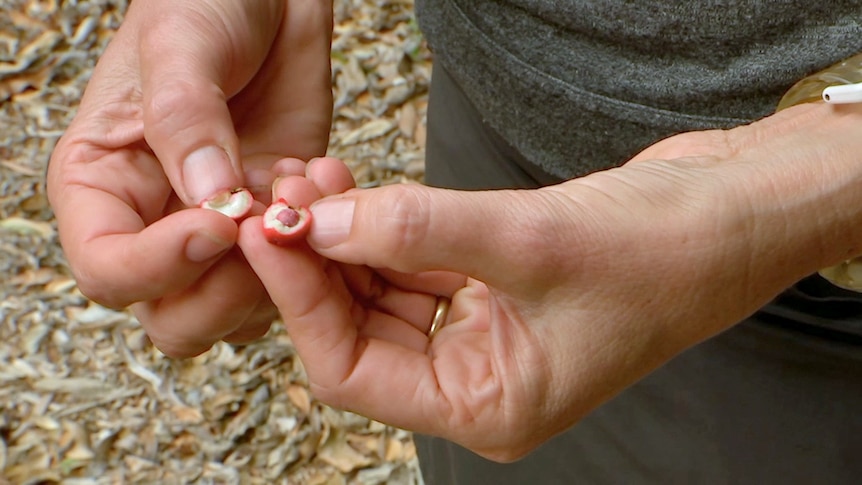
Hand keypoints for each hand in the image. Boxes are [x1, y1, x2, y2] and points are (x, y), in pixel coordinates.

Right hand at [47, 0, 332, 355]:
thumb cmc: (204, 3)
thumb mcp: (181, 44)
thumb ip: (184, 119)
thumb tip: (205, 198)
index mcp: (101, 185)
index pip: (107, 269)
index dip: (157, 267)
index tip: (217, 224)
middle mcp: (155, 221)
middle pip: (171, 316)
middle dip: (223, 294)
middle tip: (266, 230)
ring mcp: (220, 231)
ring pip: (236, 313)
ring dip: (278, 276)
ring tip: (298, 194)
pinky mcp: (274, 222)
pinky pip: (294, 277)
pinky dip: (318, 252)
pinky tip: (322, 184)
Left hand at [240, 101, 861, 460]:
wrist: (730, 213)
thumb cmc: (662, 252)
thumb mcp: (531, 242)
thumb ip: (418, 230)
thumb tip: (318, 221)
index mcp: (488, 408)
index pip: (355, 372)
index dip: (302, 301)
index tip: (270, 233)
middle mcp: (478, 380)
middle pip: (359, 331)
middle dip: (316, 262)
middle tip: (284, 196)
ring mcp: (483, 334)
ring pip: (381, 293)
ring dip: (345, 237)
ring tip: (316, 179)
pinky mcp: (490, 287)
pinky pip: (413, 264)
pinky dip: (382, 228)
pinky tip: (354, 189)